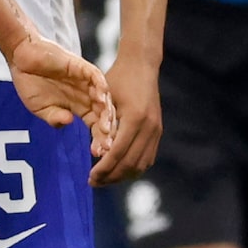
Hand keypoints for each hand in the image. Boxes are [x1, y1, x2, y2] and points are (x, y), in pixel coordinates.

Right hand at [6, 34, 116, 159]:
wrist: (21, 58)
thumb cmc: (30, 83)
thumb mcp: (41, 109)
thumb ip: (54, 118)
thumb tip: (67, 122)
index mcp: (78, 108)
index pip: (95, 126)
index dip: (98, 139)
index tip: (97, 153)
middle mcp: (86, 96)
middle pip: (104, 115)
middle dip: (106, 131)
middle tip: (106, 145)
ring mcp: (86, 82)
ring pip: (104, 99)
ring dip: (106, 114)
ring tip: (105, 128)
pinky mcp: (82, 67)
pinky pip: (97, 78)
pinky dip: (101, 89)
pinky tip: (100, 101)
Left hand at [90, 50, 161, 185]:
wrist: (141, 65)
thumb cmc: (117, 79)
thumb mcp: (104, 100)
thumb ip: (101, 125)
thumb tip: (97, 153)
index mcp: (135, 119)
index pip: (117, 153)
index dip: (103, 169)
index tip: (90, 177)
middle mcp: (149, 127)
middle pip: (130, 164)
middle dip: (111, 177)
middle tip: (94, 182)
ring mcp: (156, 130)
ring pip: (141, 165)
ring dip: (122, 176)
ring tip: (104, 179)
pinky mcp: (158, 131)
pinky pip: (148, 158)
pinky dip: (133, 168)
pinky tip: (118, 169)